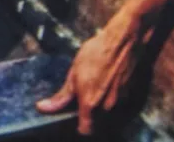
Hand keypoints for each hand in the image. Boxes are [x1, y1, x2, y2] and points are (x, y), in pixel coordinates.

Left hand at [36, 14, 142, 134]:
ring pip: (107, 115)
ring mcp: (120, 104)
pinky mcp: (130, 97)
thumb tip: (43, 108)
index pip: (86, 131)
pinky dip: (111, 100)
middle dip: (90, 114)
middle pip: (97, 123)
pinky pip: (118, 106)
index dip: (80, 127)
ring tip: (96, 86)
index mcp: (90, 103)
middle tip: (84, 96)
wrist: (123, 42)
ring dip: (101, 107)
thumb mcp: (74, 73)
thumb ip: (61, 96)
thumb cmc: (97, 54)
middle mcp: (107, 108)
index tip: (75, 117)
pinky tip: (107, 83)